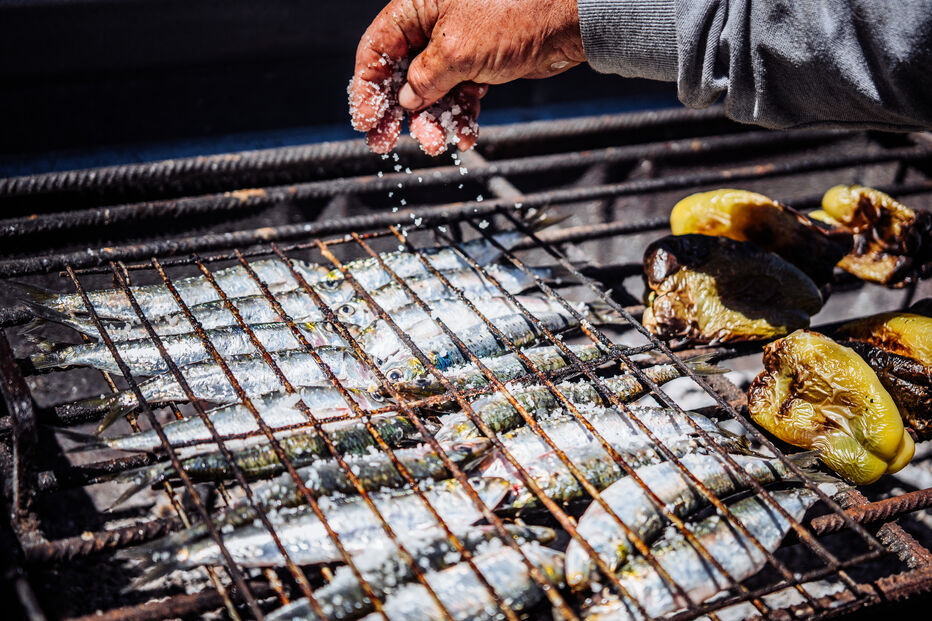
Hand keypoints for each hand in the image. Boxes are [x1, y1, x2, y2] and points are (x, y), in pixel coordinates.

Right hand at [349, 0, 583, 154]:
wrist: (570, 20)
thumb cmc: (515, 14)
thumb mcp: (456, 51)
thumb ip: (424, 79)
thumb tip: (405, 101)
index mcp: (416, 8)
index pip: (376, 50)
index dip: (367, 90)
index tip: (366, 123)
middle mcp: (433, 25)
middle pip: (401, 75)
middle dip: (399, 114)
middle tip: (388, 145)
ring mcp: (458, 45)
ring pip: (432, 91)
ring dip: (432, 121)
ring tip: (438, 143)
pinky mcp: (481, 63)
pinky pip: (460, 95)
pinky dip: (460, 116)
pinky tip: (464, 135)